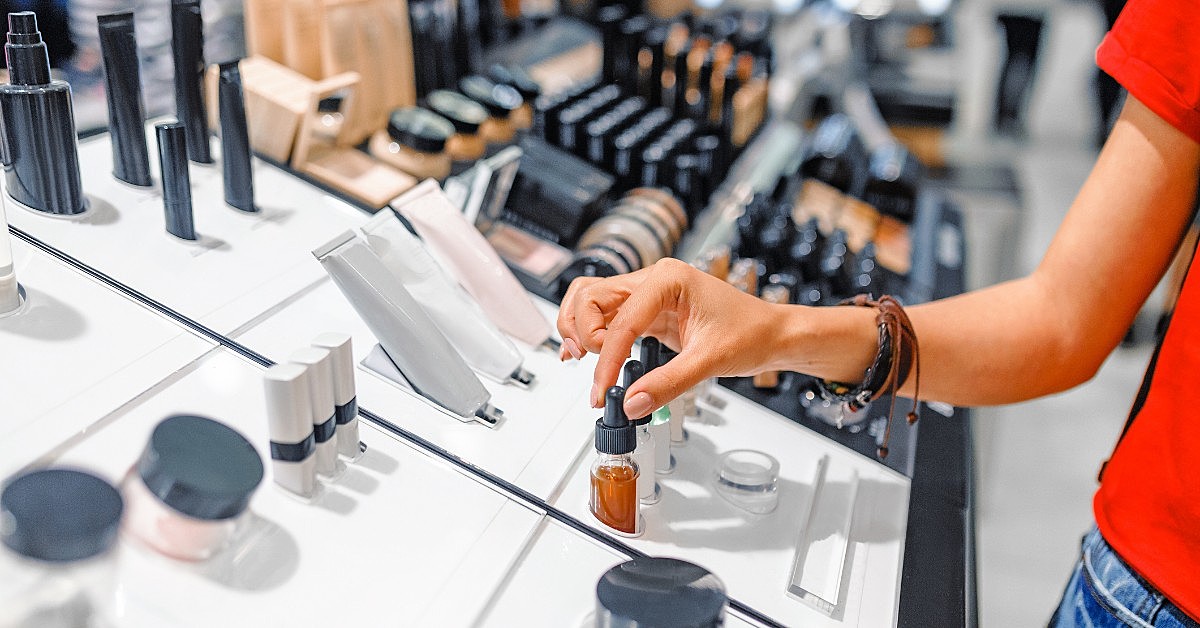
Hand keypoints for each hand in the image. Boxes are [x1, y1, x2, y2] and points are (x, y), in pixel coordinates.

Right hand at [557, 258, 789, 418]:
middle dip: (582, 333)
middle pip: (590, 296)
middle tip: (594, 372)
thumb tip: (632, 403)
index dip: (606, 359)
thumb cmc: (751, 333)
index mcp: (668, 279)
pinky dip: (590, 335)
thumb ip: (668, 384)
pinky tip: (586, 358)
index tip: (603, 391)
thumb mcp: (709, 361)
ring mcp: (647, 294)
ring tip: (581, 361)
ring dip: (579, 329)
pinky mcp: (647, 313)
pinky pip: (606, 318)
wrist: (771, 334)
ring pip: (590, 301)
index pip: (620, 320)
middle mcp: (652, 280)